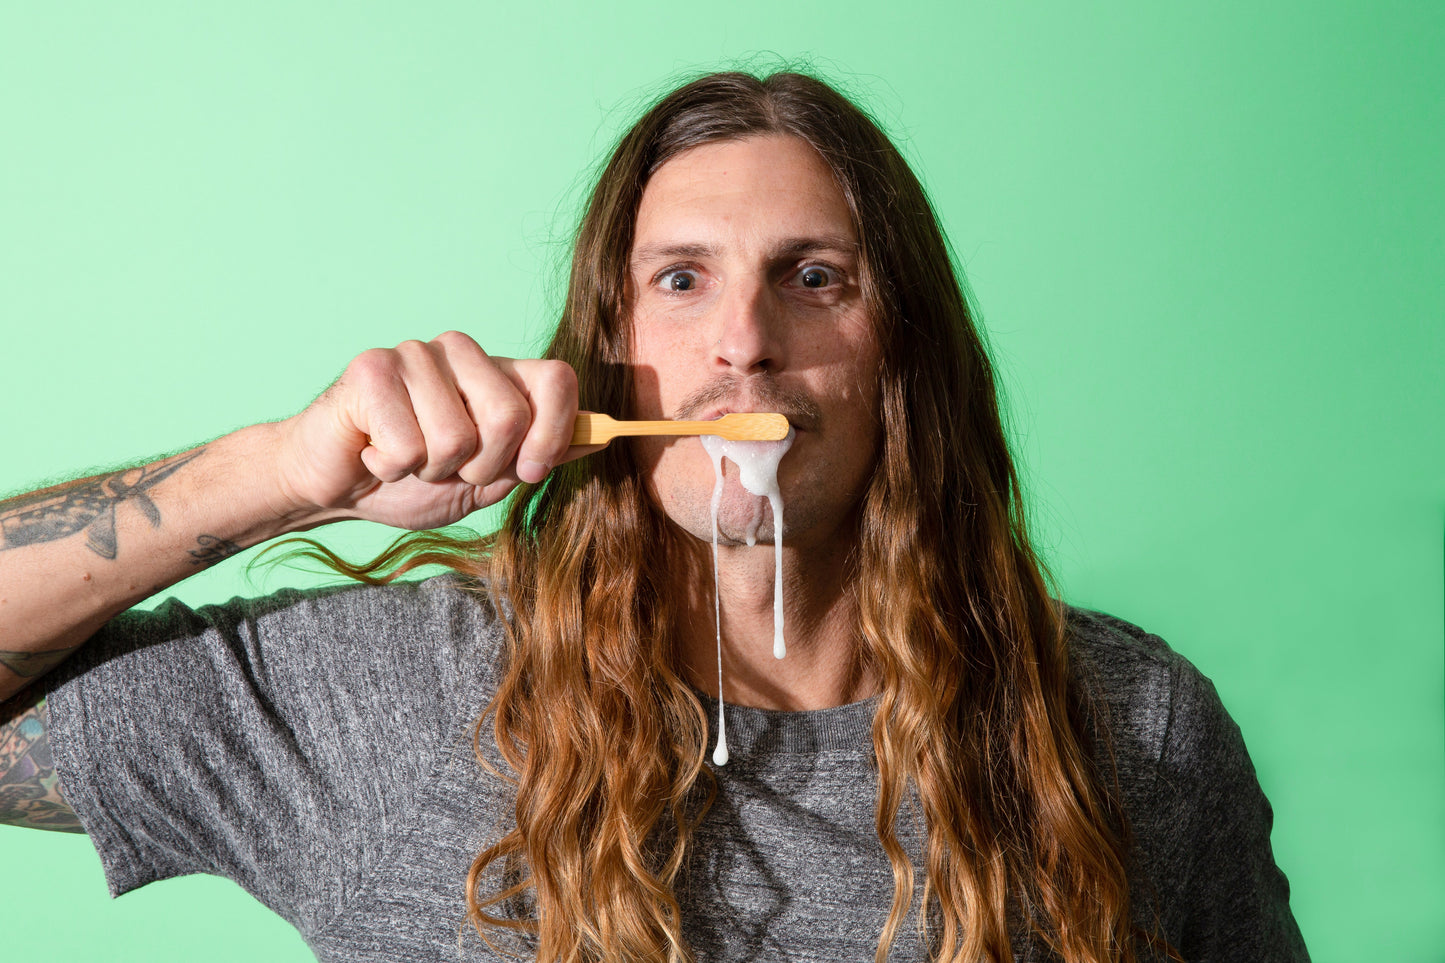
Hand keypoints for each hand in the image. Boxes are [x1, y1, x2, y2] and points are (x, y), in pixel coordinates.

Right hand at [275, 331, 595, 530]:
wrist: (334, 484)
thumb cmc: (411, 479)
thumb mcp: (487, 479)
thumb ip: (538, 456)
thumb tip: (602, 436)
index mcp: (497, 373)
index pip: (557, 378)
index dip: (553, 433)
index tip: (528, 470)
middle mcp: (461, 352)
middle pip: (509, 416)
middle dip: (480, 466)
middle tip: (446, 467)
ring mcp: (416, 354)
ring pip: (456, 437)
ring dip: (430, 469)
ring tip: (406, 456)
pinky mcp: (371, 369)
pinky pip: (408, 446)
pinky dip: (391, 467)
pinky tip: (374, 451)